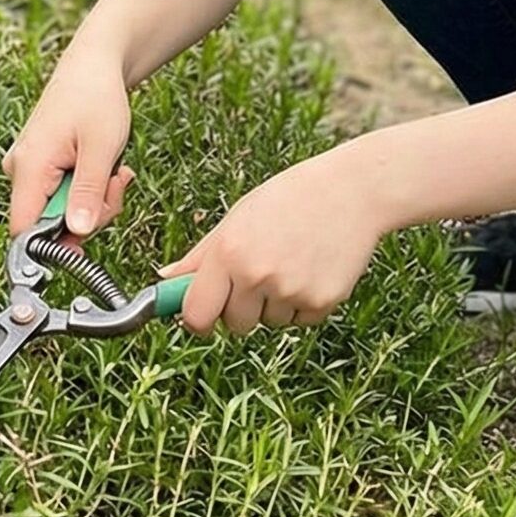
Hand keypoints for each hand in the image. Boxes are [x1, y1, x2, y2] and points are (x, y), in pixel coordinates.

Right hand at [3, 54, 134, 239]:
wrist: (93, 66)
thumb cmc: (96, 98)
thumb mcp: (101, 148)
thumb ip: (88, 192)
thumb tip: (78, 232)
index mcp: (28, 166)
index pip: (23, 229)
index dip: (52, 245)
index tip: (86, 241)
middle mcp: (19, 170)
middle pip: (47, 223)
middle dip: (88, 214)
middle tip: (115, 185)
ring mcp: (28, 169)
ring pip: (59, 210)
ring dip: (92, 200)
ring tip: (112, 169)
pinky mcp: (39, 167)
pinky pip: (61, 195)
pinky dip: (86, 189)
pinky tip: (102, 168)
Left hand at [160, 149, 382, 334]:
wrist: (351, 192)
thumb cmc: (287, 200)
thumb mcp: (235, 220)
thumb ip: (200, 257)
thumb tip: (164, 280)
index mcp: (228, 253)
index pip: (197, 315)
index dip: (196, 319)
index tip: (200, 315)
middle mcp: (257, 275)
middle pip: (234, 325)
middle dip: (239, 309)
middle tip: (256, 275)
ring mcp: (291, 291)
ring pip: (268, 323)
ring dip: (273, 304)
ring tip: (290, 262)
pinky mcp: (323, 302)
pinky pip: (299, 320)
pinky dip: (302, 304)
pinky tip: (311, 269)